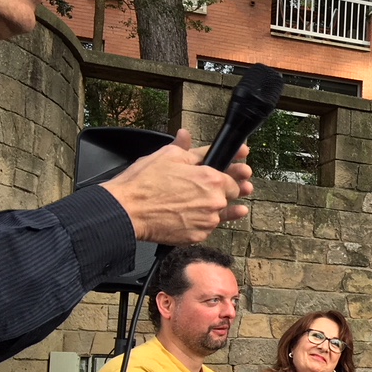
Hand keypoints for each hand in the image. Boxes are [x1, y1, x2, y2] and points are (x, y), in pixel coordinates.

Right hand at [101, 129, 253, 244]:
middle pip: (230, 197)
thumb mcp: (167, 156)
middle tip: (245, 188)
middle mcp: (214, 202)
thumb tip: (187, 134)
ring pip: (220, 214)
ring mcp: (207, 221)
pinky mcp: (197, 236)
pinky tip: (201, 218)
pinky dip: (204, 223)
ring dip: (226, 210)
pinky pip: (206, 228)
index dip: (237, 174)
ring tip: (238, 209)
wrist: (126, 210)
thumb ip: (186, 148)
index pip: (234, 178)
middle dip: (235, 191)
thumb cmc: (144, 182)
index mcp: (211, 179)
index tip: (245, 171)